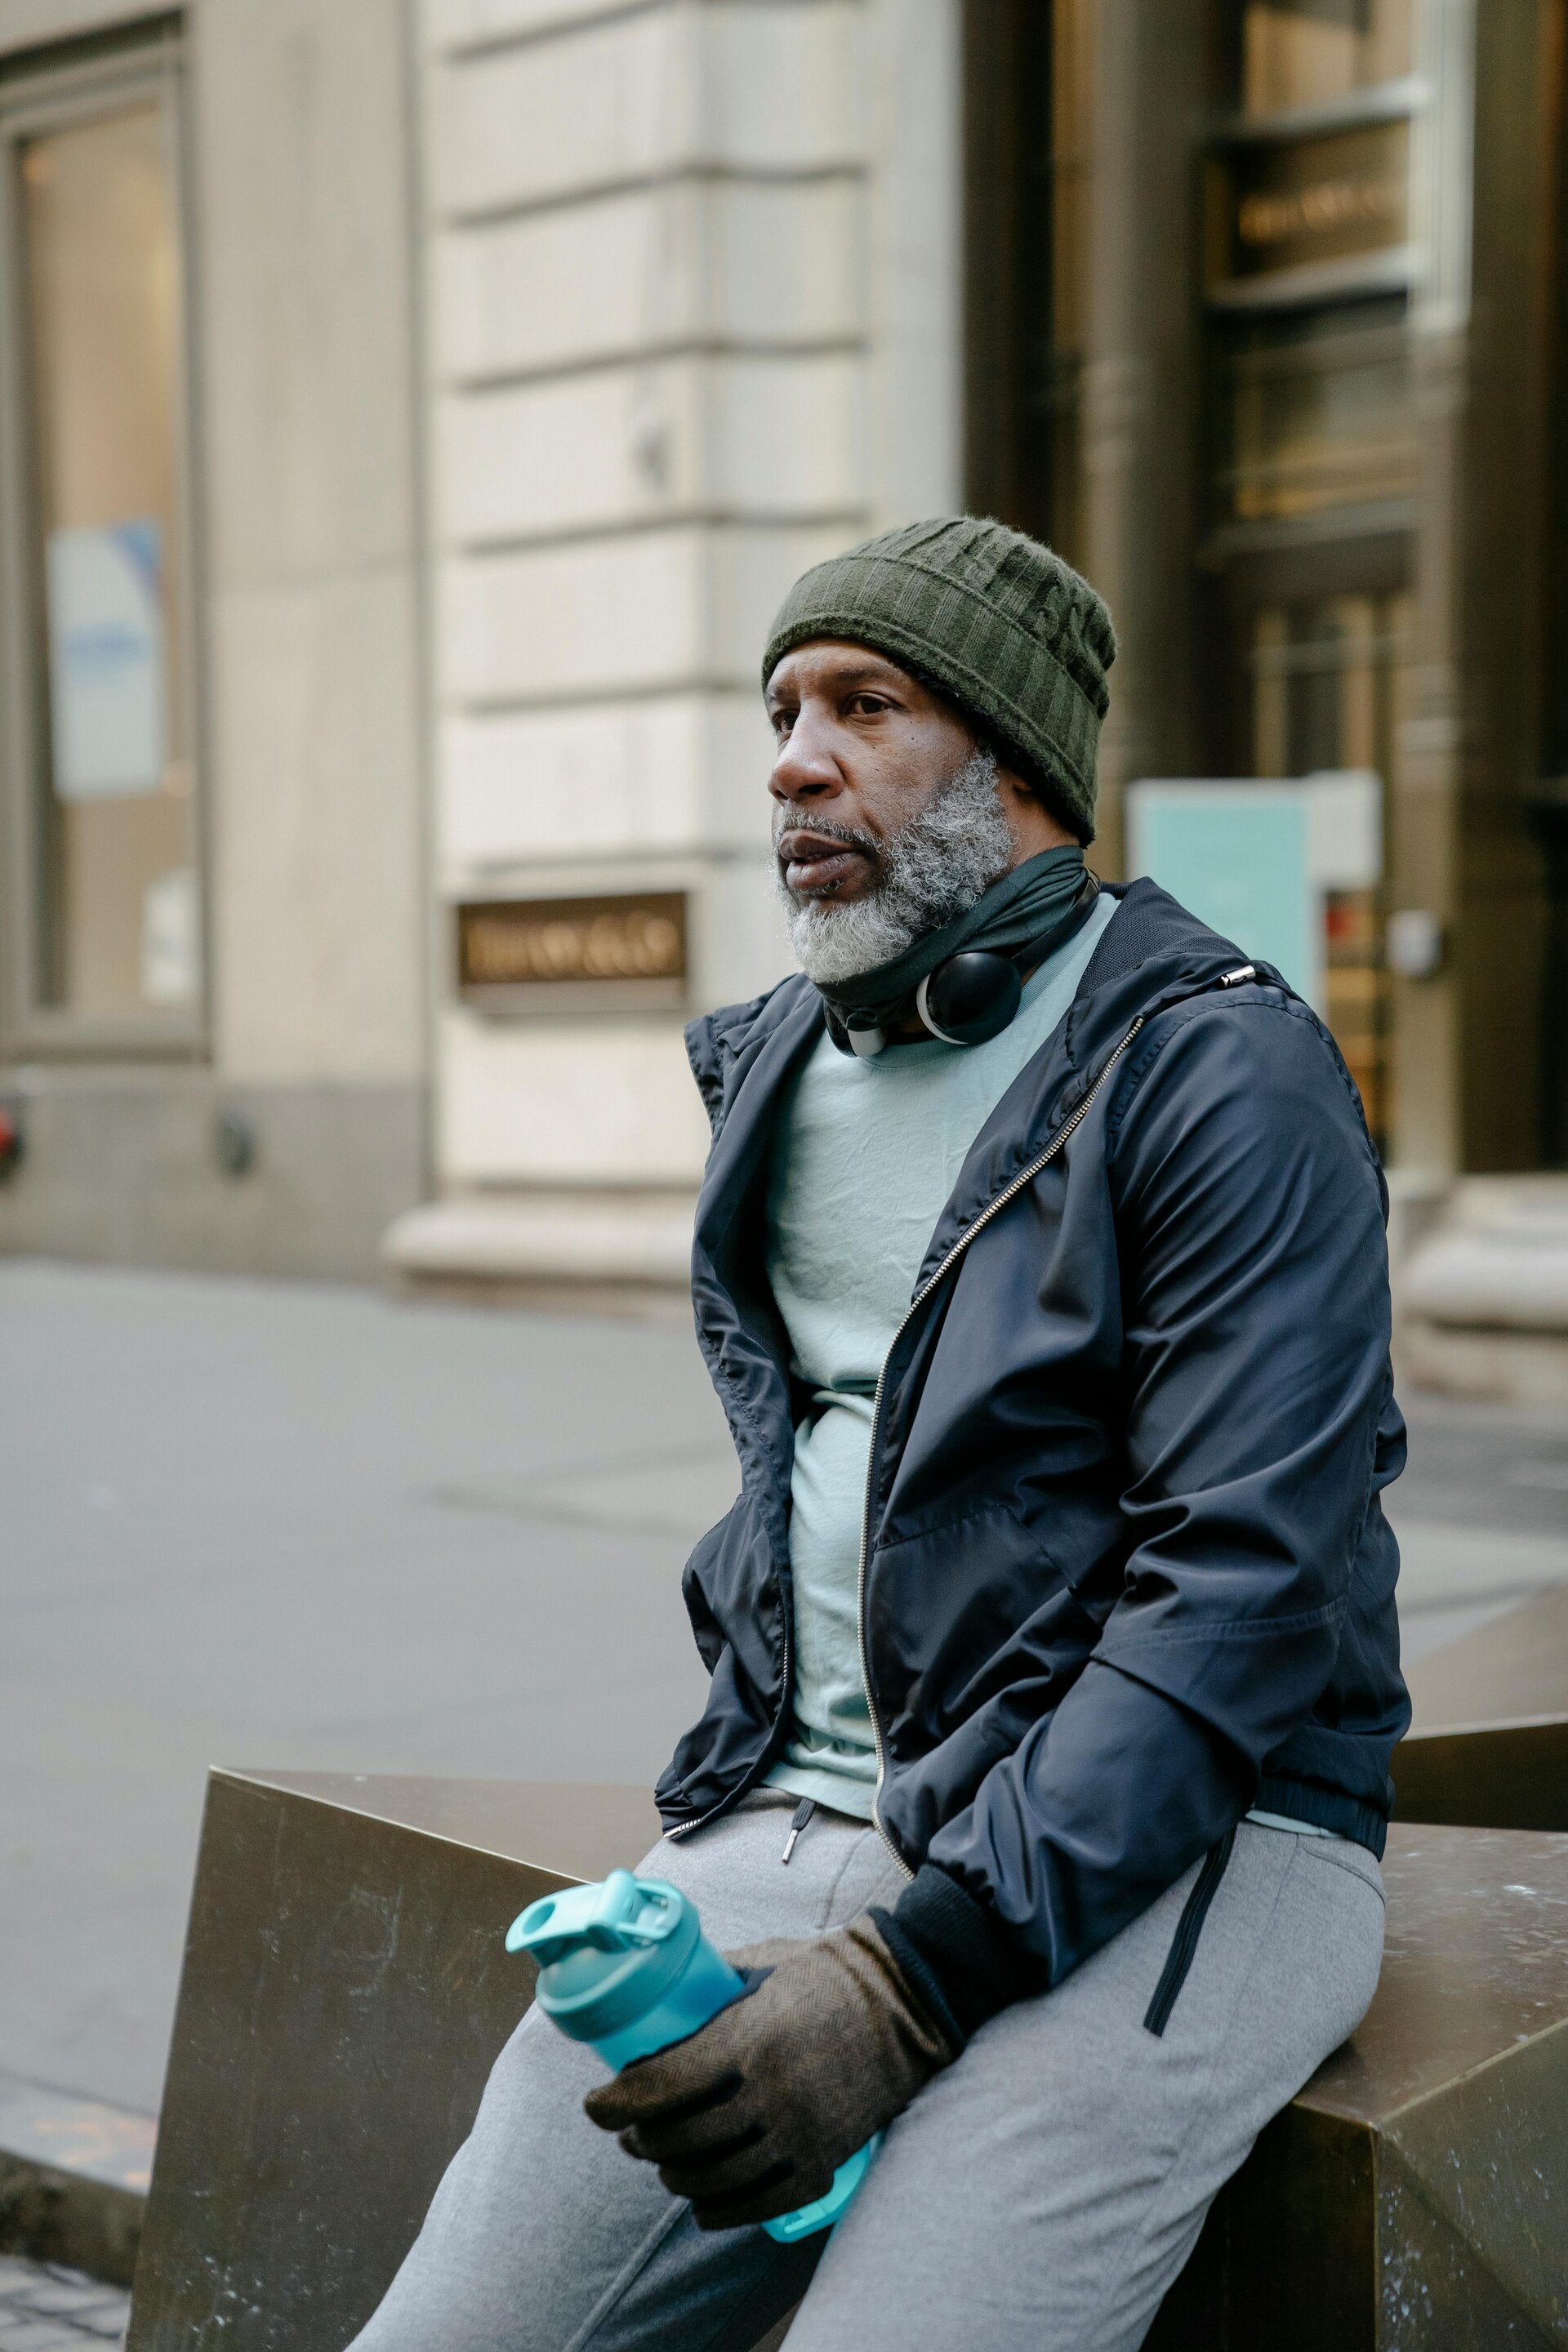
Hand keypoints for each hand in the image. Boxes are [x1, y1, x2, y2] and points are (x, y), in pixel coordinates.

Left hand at [582, 1916, 954, 2228]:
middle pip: (679, 2137)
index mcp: (747, 2037)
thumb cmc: (823, 1972)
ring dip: (673, 2175)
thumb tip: (657, 1998)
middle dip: (639, 2141)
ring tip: (661, 2162)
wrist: (904, 2001)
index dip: (616, 2104)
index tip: (595, 2105)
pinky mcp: (822, 2162)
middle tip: (627, 2131)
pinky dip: (719, 2209)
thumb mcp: (759, 1964)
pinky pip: (756, 2203)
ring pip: (711, 2177)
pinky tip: (701, 2202)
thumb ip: (710, 1984)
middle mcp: (769, 2092)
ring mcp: (798, 2134)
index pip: (659, 2086)